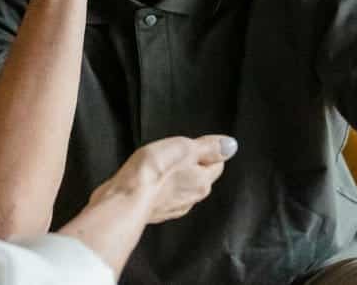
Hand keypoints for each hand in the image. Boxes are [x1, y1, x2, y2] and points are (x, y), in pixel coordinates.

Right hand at [89, 135, 236, 224]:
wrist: (125, 199)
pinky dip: (159, 190)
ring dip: (173, 178)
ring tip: (159, 166)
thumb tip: (230, 145)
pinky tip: (148, 182)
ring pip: (181, 189)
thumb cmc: (153, 172)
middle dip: (190, 165)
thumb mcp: (184, 148)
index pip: (217, 164)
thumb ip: (208, 147)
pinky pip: (163, 198)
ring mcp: (173, 207)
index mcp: (203, 181)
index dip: (207, 151)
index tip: (193, 143)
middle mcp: (192, 198)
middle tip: (174, 153)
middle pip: (199, 177)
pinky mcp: (155, 212)